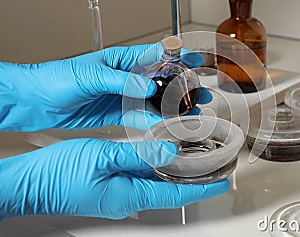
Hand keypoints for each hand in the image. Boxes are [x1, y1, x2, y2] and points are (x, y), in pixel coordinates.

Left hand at [0, 44, 209, 130]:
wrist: (38, 101)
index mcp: (121, 60)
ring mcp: (123, 96)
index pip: (155, 55)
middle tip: (200, 93)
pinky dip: (153, 123)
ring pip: (154, 101)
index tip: (195, 59)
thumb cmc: (57, 78)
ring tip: (191, 112)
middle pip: (161, 81)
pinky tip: (166, 126)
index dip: (177, 56)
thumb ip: (121, 81)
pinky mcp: (117, 113)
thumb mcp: (90, 75)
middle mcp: (125, 78)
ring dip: (172, 107)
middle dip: (182, 86)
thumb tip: (147, 86)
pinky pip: (140, 118)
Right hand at [0, 139, 229, 220]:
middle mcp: (128, 198)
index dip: (202, 188)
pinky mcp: (110, 186)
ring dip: (176, 170)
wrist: (29, 185)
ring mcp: (119, 193)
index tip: (222, 181)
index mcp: (129, 196)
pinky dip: (155, 166)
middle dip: (193, 178)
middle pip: (170, 189)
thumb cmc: (57, 177)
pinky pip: (140, 176)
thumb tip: (167, 149)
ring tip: (193, 155)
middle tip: (212, 166)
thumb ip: (136, 155)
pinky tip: (158, 152)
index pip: (177, 194)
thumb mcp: (100, 158)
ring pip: (156, 181)